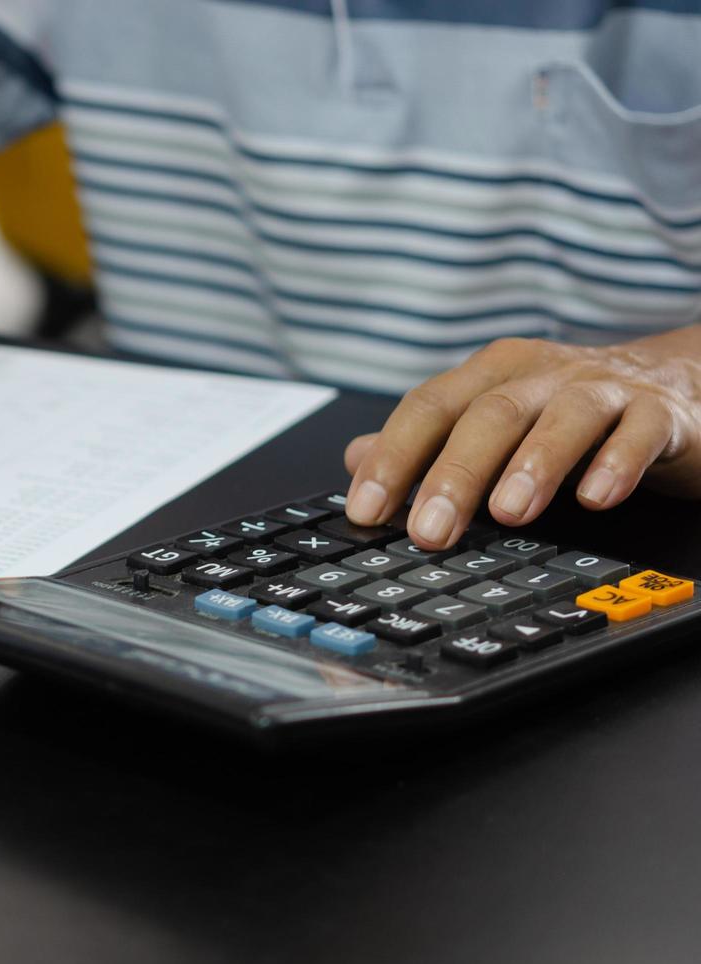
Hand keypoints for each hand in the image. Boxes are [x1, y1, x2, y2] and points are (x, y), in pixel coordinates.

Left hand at [342, 329, 700, 550]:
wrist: (679, 385)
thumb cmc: (569, 410)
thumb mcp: (493, 420)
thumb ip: (428, 442)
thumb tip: (355, 458)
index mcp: (491, 374)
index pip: (428, 409)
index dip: (392, 458)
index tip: (364, 511)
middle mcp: (542, 374)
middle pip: (488, 416)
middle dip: (453, 475)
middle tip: (429, 531)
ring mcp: (603, 389)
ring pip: (563, 418)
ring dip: (533, 465)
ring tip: (509, 513)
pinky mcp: (661, 413)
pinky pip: (639, 433)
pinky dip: (617, 464)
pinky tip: (597, 499)